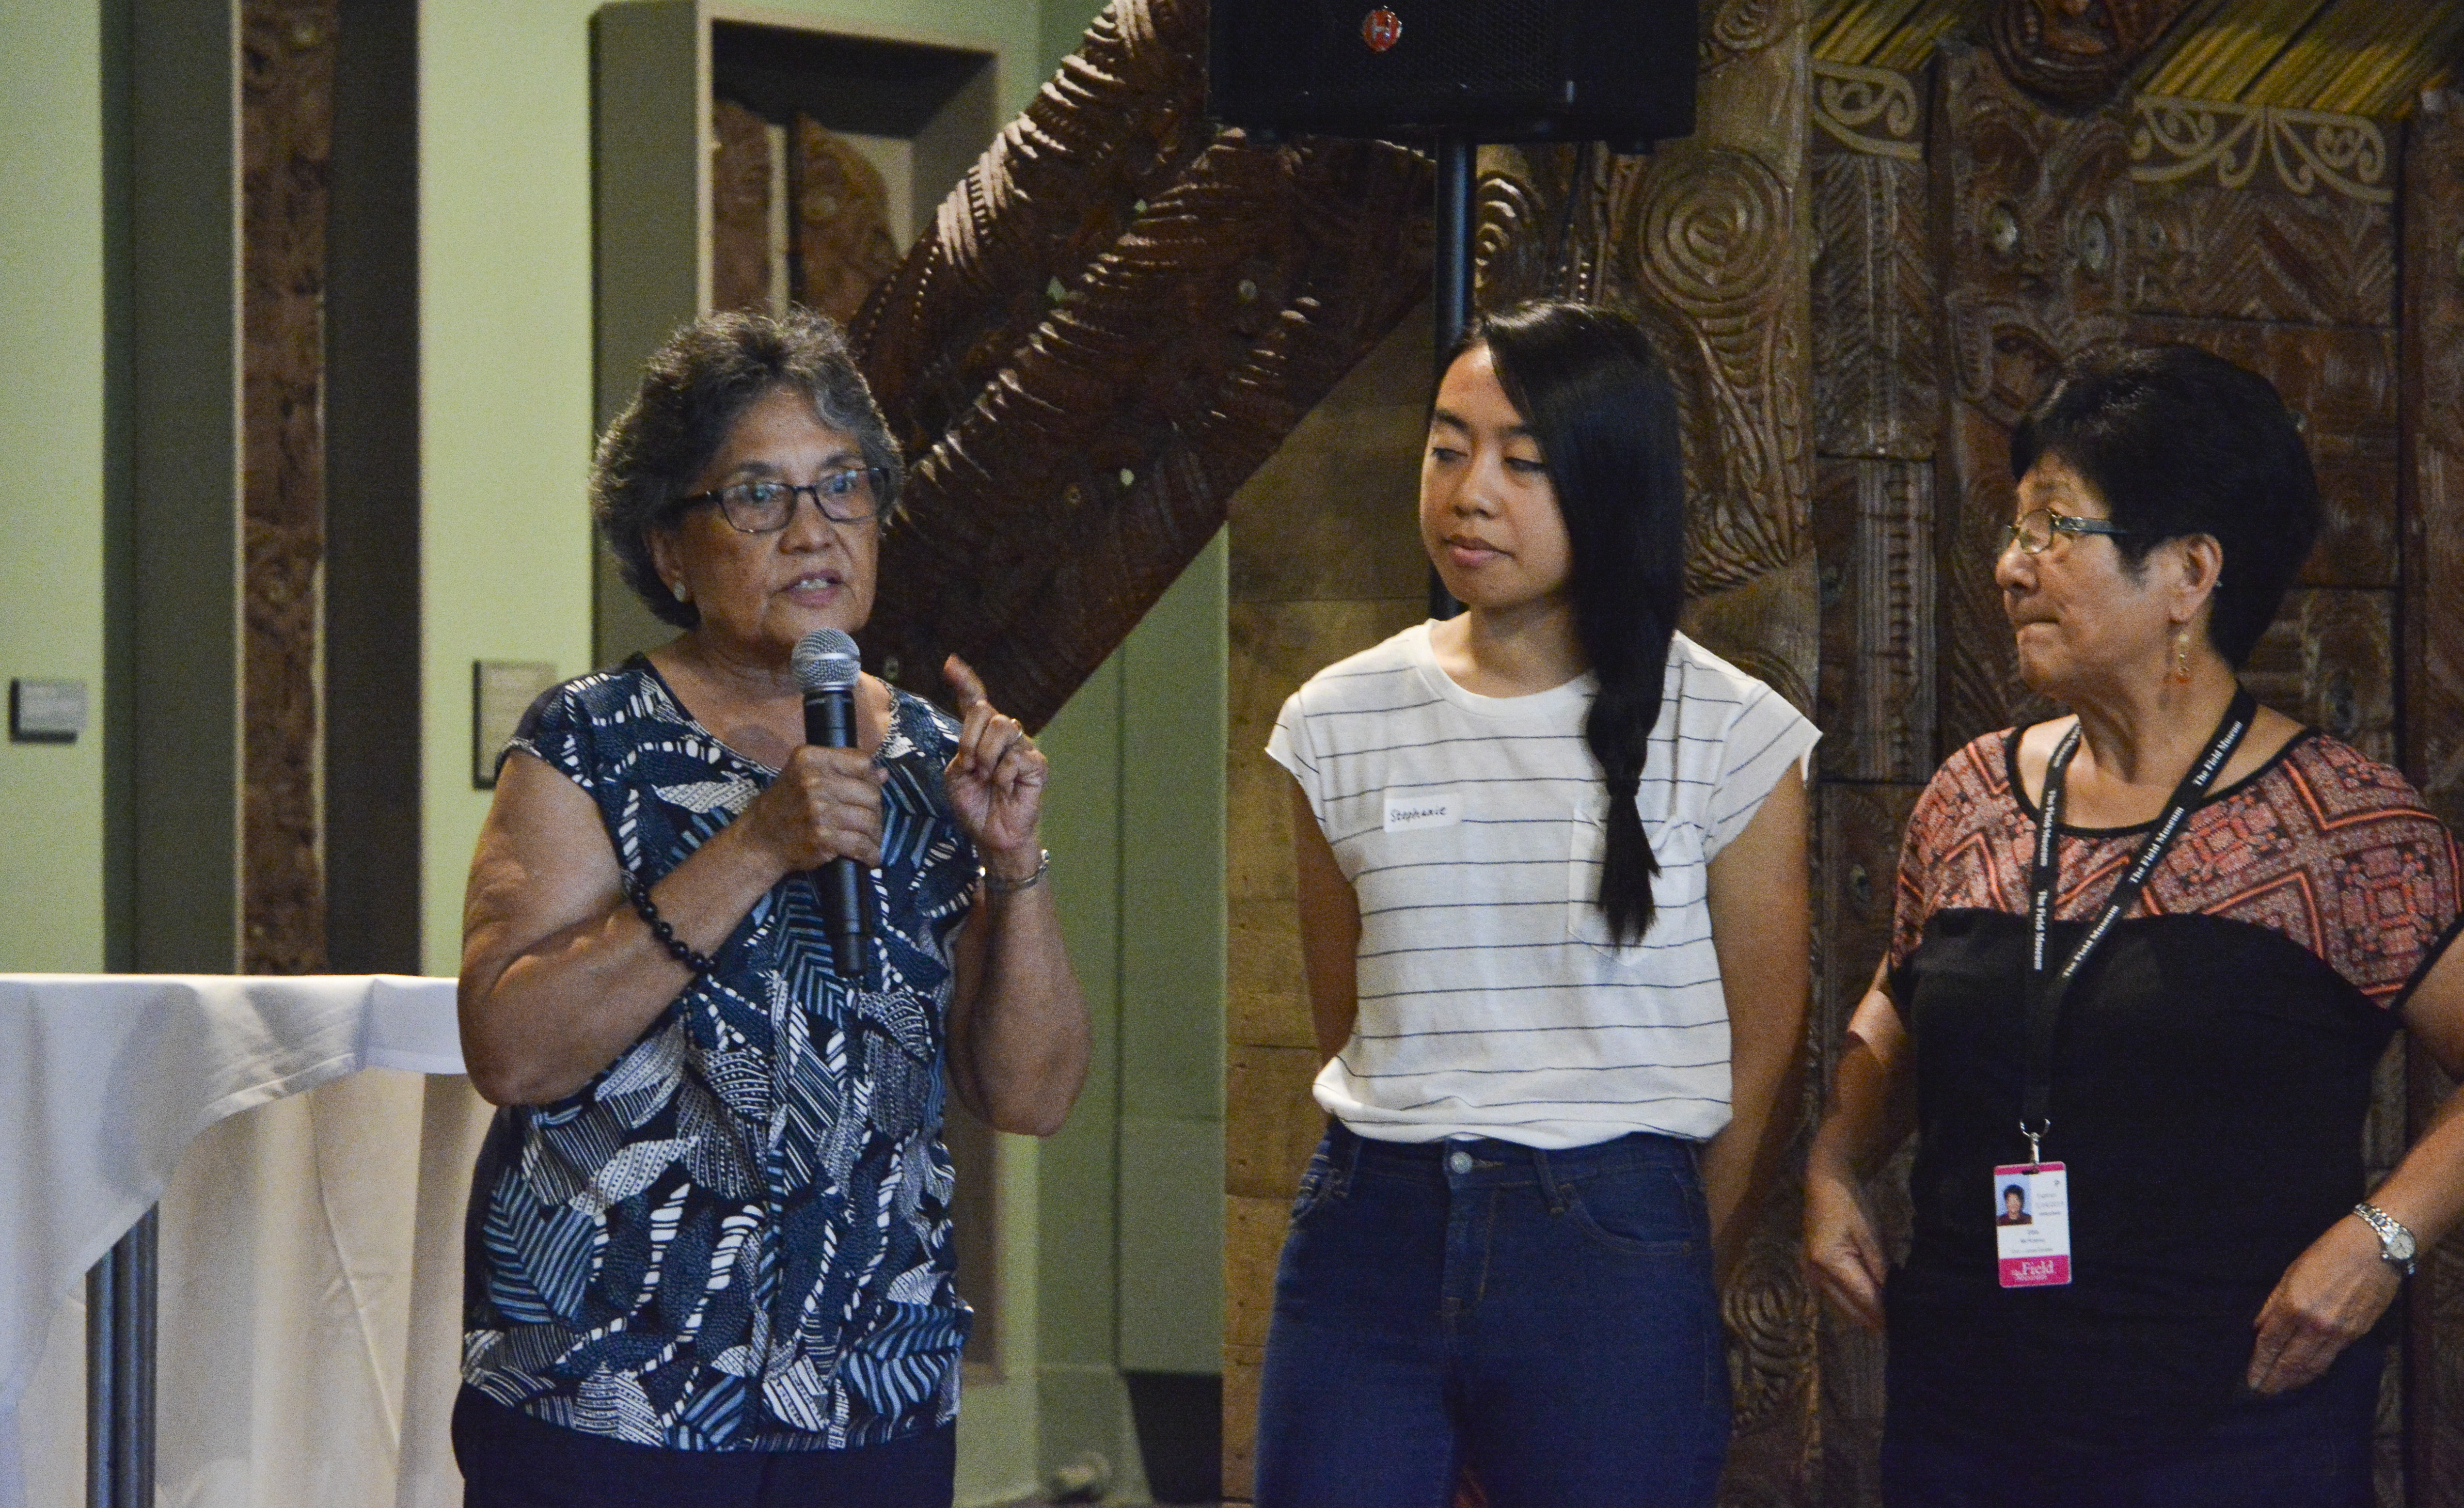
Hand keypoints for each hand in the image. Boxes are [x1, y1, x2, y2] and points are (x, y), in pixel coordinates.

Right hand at [739, 744, 885, 874]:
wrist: (760, 839)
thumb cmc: (785, 805)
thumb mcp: (804, 775)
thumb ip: (841, 770)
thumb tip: (882, 773)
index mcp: (810, 759)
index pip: (861, 762)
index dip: (871, 778)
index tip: (869, 790)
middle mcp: (814, 782)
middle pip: (870, 793)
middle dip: (875, 809)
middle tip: (870, 819)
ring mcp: (819, 811)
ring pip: (869, 820)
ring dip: (875, 833)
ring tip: (871, 839)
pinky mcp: (823, 838)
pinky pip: (861, 845)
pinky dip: (870, 854)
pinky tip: (870, 856)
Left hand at [943, 655, 1046, 869]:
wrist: (990, 835)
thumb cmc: (974, 804)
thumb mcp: (956, 773)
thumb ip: (964, 746)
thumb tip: (980, 723)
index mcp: (982, 736)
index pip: (976, 702)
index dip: (965, 681)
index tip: (950, 663)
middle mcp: (1004, 737)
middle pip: (988, 711)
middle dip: (971, 738)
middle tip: (970, 767)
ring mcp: (1023, 748)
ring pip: (1004, 727)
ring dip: (986, 755)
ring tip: (987, 777)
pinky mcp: (1037, 765)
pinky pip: (1017, 756)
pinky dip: (1003, 775)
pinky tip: (1004, 789)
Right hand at [1804, 1158, 1889, 1331]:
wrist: (1825, 1182)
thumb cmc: (1851, 1204)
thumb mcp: (1872, 1236)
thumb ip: (1881, 1271)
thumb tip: (1894, 1301)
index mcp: (1829, 1263)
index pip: (1864, 1300)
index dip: (1885, 1316)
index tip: (1906, 1327)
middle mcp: (1815, 1275)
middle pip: (1850, 1310)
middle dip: (1875, 1320)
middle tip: (1902, 1327)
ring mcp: (1811, 1274)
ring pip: (1843, 1306)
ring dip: (1865, 1313)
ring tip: (1891, 1318)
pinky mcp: (1814, 1271)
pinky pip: (1837, 1296)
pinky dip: (1855, 1302)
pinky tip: (1874, 1303)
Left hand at [2245, 1213, 2400, 1394]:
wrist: (2376, 1248)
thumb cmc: (2329, 1252)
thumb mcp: (2291, 1272)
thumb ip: (2273, 1303)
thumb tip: (2258, 1327)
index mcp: (2294, 1306)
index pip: (2270, 1343)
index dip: (2259, 1364)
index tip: (2250, 1379)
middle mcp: (2315, 1324)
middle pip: (2290, 1362)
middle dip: (2274, 1380)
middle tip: (2261, 1393)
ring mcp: (2339, 1332)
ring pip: (2313, 1366)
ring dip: (2295, 1381)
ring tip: (2281, 1390)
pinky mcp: (2357, 1334)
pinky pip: (2332, 1358)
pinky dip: (2317, 1370)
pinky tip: (2308, 1374)